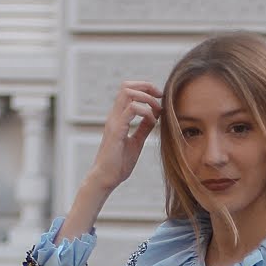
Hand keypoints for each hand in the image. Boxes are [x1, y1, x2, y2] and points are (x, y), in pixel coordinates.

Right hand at [88, 80, 162, 195]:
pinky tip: (152, 122)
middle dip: (147, 86)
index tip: (159, 98)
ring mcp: (114, 122)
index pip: (128, 91)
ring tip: (157, 110)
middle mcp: (114, 116)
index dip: (144, 88)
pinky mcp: (116, 131)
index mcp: (118, 117)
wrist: (106, 179)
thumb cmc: (118, 164)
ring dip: (147, 98)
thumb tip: (155, 116)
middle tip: (160, 97)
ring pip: (128, 94)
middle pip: (126, 86)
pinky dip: (146, 112)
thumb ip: (144, 128)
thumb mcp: (136, 142)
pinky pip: (132, 110)